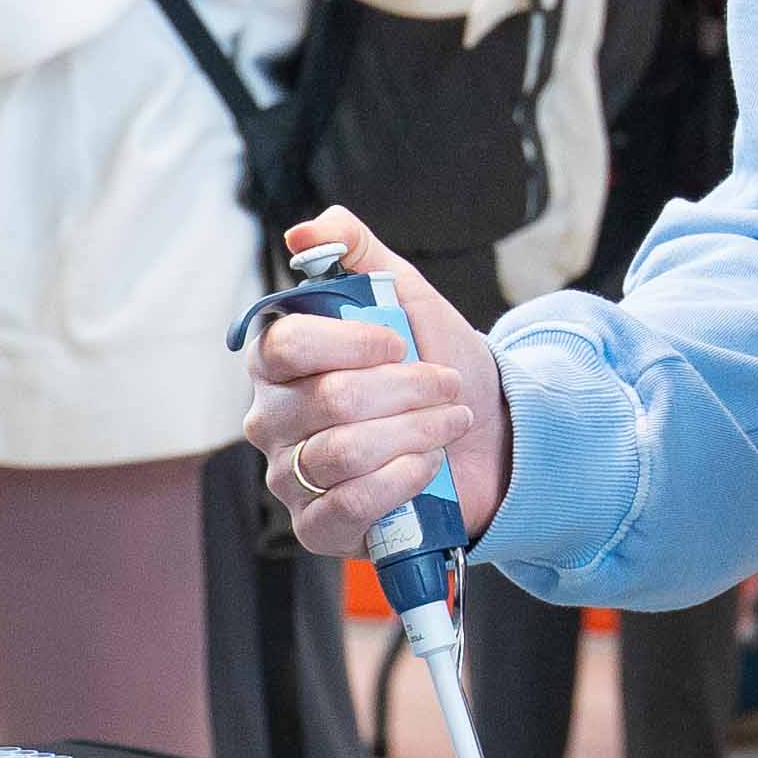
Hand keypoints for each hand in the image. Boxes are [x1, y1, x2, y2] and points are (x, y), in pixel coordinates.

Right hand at [248, 205, 505, 547]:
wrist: (486, 434)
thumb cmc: (434, 361)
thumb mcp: (403, 292)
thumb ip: (355, 249)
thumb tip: (307, 231)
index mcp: (280, 359)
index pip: (285, 345)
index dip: (348, 343)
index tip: (398, 343)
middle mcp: (271, 418)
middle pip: (327, 402)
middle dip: (407, 390)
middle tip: (448, 385)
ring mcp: (290, 476)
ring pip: (342, 453)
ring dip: (415, 432)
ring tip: (449, 421)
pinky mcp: (316, 527)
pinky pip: (347, 506)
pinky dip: (400, 480)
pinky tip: (428, 465)